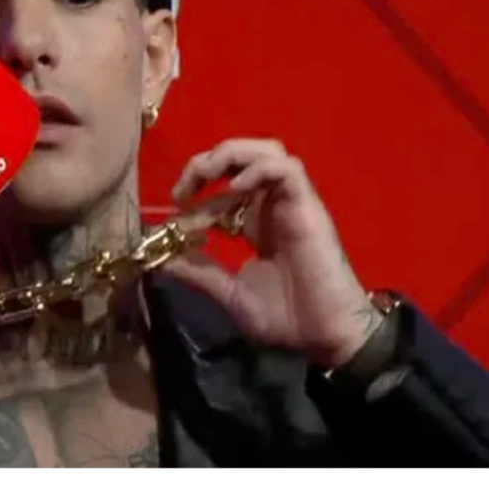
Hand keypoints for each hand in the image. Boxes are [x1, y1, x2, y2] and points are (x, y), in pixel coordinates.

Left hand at [163, 139, 381, 368]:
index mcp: (255, 223)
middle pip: (243, 156)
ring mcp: (292, 204)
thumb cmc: (287, 318)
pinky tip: (237, 187)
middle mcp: (272, 206)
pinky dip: (259, 169)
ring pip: (268, 151)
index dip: (195, 189)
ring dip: (232, 154)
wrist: (325, 337)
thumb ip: (200, 273)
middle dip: (206, 162)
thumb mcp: (231, 293)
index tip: (174, 210)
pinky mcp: (308, 208)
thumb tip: (162, 260)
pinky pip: (287, 170)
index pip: (222, 186)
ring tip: (207, 174)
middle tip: (183, 188)